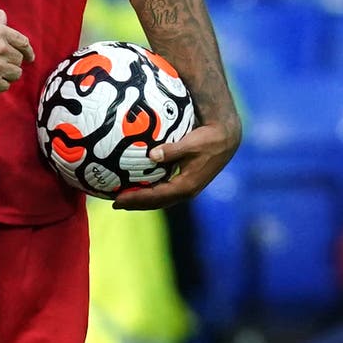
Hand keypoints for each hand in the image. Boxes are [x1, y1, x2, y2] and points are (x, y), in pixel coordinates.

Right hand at [0, 9, 33, 93]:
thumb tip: (2, 13)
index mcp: (1, 33)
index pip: (23, 42)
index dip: (28, 51)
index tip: (30, 57)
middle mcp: (2, 49)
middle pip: (19, 60)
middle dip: (12, 63)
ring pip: (15, 74)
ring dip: (7, 75)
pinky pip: (5, 86)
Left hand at [113, 116, 241, 210]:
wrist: (227, 138)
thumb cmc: (209, 138)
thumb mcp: (190, 142)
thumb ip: (172, 150)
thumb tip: (151, 155)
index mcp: (187, 185)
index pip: (156, 196)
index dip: (137, 199)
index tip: (119, 199)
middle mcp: (187, 191)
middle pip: (156, 202)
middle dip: (136, 203)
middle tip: (115, 203)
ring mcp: (188, 188)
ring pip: (160, 199)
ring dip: (142, 200)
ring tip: (124, 199)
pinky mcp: (187, 182)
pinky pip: (165, 191)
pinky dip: (151, 192)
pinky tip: (139, 187)